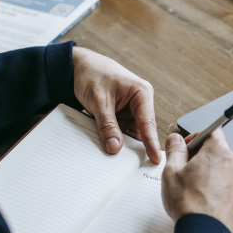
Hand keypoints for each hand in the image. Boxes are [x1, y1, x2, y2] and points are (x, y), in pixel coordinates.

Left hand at [72, 47, 160, 163]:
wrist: (77, 66)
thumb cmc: (92, 74)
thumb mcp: (99, 102)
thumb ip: (108, 126)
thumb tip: (115, 148)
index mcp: (142, 93)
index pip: (148, 123)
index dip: (151, 142)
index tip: (155, 158)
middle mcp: (140, 101)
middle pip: (141, 130)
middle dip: (135, 145)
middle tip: (133, 165)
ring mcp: (131, 108)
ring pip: (130, 132)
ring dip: (122, 142)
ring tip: (115, 155)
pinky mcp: (121, 113)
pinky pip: (120, 130)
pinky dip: (114, 137)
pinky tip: (108, 144)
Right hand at [161, 129, 232, 232]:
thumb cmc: (190, 204)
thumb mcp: (172, 172)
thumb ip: (174, 151)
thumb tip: (175, 140)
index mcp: (219, 151)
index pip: (211, 132)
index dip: (196, 137)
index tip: (186, 147)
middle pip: (218, 151)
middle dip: (201, 158)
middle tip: (186, 171)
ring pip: (224, 169)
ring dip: (211, 174)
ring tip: (195, 190)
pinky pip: (230, 185)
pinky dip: (219, 188)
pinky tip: (205, 200)